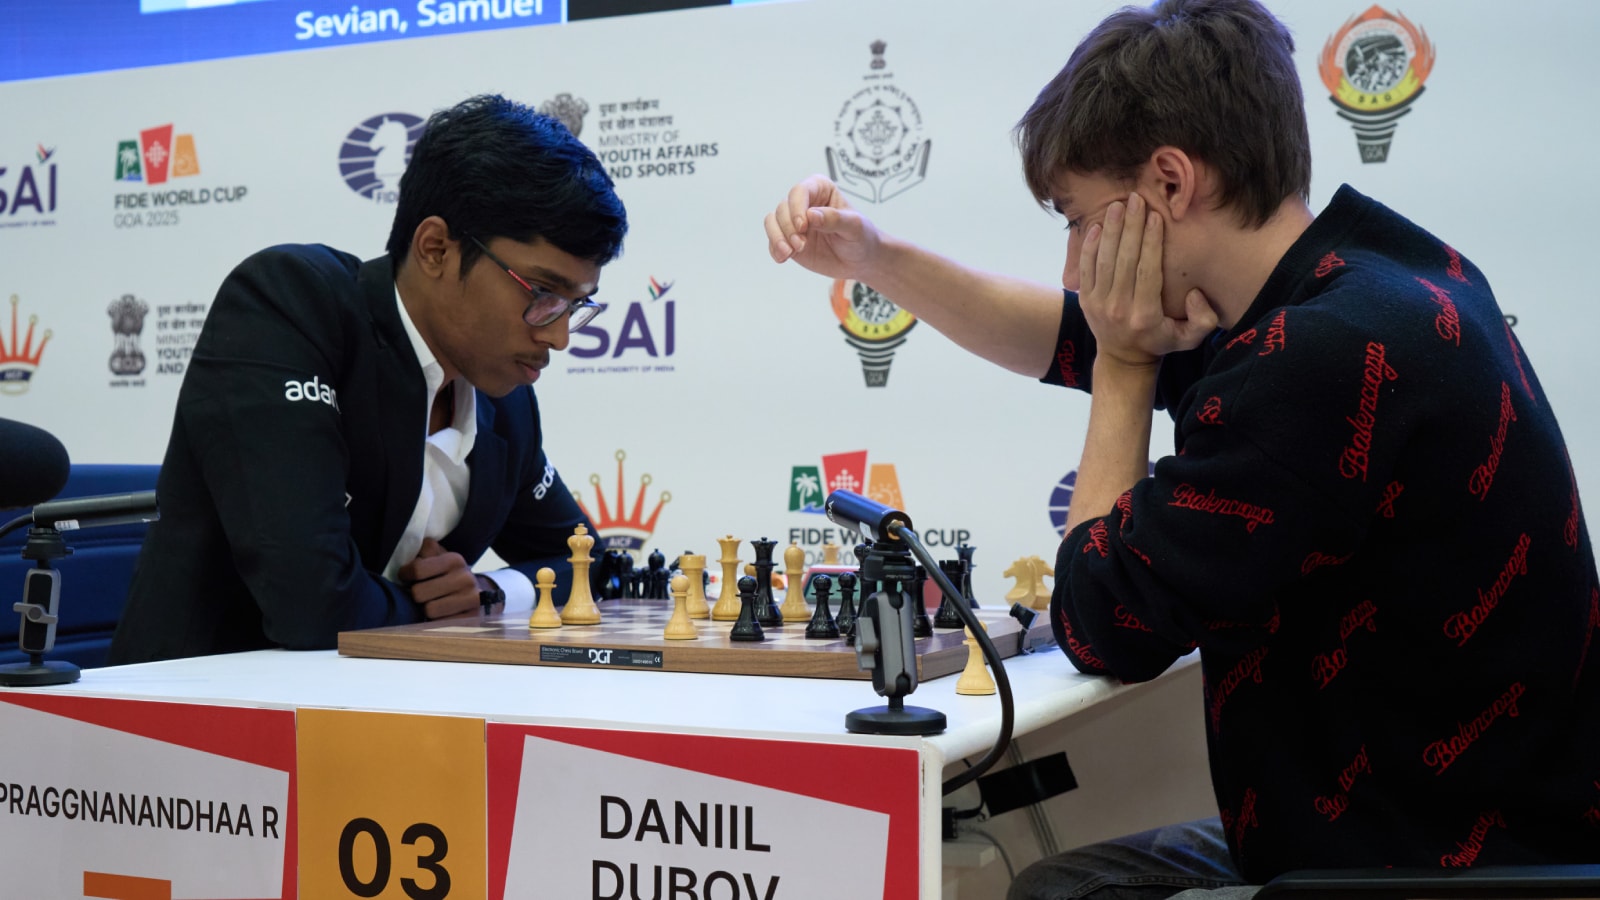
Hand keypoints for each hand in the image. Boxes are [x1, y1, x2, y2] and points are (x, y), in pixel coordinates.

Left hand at [398, 538, 479, 619]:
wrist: (478, 594)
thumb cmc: (449, 575)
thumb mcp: (439, 557)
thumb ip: (425, 551)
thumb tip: (413, 551)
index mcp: (454, 560)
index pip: (417, 569)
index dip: (405, 574)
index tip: (407, 577)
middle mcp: (465, 578)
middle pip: (419, 593)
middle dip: (416, 595)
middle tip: (421, 593)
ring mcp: (472, 599)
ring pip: (429, 611)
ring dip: (426, 610)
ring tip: (432, 604)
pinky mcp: (473, 618)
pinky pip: (441, 625)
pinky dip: (438, 622)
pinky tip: (442, 615)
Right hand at [763, 175, 884, 279]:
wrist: (861, 260)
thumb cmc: (861, 237)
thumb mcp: (854, 227)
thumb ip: (834, 219)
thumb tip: (811, 215)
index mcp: (820, 189)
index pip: (799, 192)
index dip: (796, 208)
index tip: (803, 226)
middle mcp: (803, 202)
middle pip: (782, 208)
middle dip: (788, 228)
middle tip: (801, 245)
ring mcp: (794, 221)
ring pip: (772, 222)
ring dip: (778, 238)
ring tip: (789, 253)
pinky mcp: (789, 239)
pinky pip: (773, 240)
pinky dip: (775, 249)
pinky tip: (784, 258)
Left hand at [1079, 193, 1216, 368]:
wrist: (1123, 359)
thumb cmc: (1162, 341)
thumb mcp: (1190, 338)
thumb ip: (1203, 319)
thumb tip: (1195, 293)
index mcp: (1145, 314)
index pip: (1148, 270)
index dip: (1151, 242)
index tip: (1155, 217)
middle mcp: (1119, 308)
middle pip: (1124, 259)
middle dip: (1130, 226)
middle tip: (1135, 199)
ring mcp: (1098, 303)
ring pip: (1103, 260)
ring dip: (1109, 230)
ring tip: (1116, 205)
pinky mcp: (1085, 299)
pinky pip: (1086, 267)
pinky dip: (1089, 246)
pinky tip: (1096, 226)